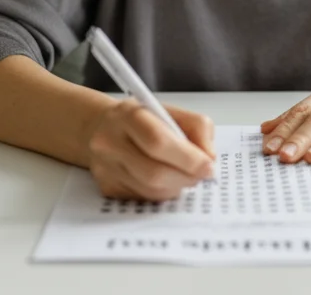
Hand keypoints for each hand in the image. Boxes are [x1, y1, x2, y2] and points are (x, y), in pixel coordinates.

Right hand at [86, 99, 215, 200]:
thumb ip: (197, 127)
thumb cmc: (142, 120)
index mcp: (128, 115)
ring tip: (182, 173)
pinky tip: (164, 179)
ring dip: (176, 186)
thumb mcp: (171, 111)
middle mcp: (110, 142)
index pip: (158, 141)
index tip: (208, 166)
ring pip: (152, 191)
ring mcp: (106, 168)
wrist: (101, 127)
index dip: (187, 158)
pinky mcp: (107, 188)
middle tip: (201, 174)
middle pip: (154, 172)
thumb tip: (209, 158)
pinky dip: (162, 192)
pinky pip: (145, 199)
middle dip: (186, 177)